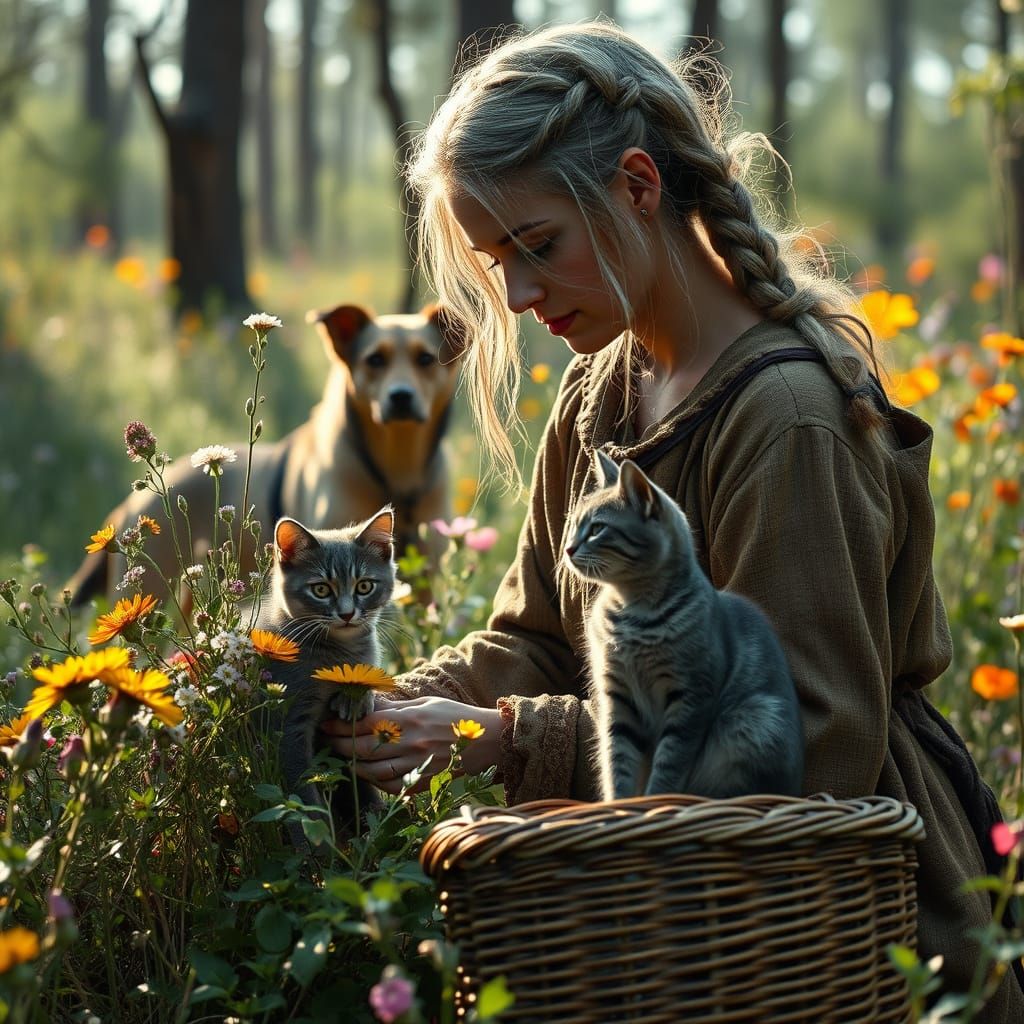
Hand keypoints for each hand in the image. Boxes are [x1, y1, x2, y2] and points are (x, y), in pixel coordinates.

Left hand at [320, 695, 501, 795]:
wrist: (487, 740)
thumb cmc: (455, 716)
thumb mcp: (425, 704)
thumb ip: (395, 708)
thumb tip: (367, 705)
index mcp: (409, 720)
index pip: (365, 724)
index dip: (341, 725)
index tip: (325, 724)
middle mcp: (410, 743)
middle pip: (363, 748)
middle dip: (339, 745)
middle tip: (325, 741)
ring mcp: (416, 765)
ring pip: (373, 770)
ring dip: (352, 766)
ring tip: (341, 759)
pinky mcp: (422, 782)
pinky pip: (390, 785)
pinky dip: (375, 781)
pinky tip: (366, 774)